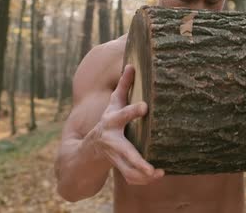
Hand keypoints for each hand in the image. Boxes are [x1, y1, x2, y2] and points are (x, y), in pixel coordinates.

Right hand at [91, 65, 164, 184]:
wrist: (88, 150)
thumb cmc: (107, 121)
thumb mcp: (113, 104)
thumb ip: (123, 86)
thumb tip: (131, 64)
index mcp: (112, 122)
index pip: (122, 115)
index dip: (133, 111)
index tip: (145, 106)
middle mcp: (112, 141)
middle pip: (125, 151)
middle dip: (137, 160)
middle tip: (151, 168)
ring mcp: (115, 157)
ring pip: (128, 170)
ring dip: (142, 174)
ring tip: (158, 173)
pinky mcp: (119, 168)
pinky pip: (131, 177)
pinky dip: (142, 180)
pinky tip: (156, 176)